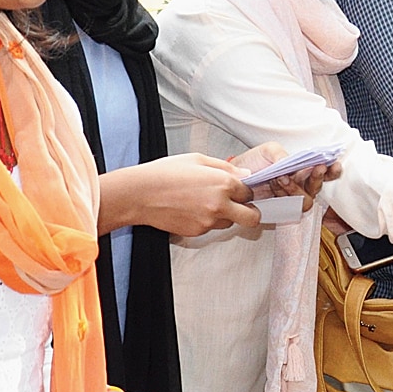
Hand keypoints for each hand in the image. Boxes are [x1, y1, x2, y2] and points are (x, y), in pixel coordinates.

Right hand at [101, 153, 258, 236]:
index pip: (250, 192)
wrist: (140, 194)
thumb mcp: (198, 159)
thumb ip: (226, 168)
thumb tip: (245, 175)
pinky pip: (211, 228)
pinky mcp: (197, 232)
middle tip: (242, 207)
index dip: (245, 190)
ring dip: (225, 215)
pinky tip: (192, 209)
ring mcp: (209, 221)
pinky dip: (207, 221)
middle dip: (251, 212)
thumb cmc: (164, 173)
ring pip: (230, 223)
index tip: (240, 190)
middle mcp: (220, 204)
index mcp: (223, 183)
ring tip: (205, 203)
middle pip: (252, 217)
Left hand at [229, 143, 342, 209]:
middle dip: (317, 178)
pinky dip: (285, 195)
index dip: (333, 171)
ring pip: (306, 200)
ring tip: (281, 177)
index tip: (332, 166)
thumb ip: (282, 155)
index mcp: (304, 169)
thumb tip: (291, 165)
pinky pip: (291, 208)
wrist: (236, 176)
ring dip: (296, 188)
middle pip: (318, 187)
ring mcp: (292, 197)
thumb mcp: (269, 150)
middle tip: (313, 169)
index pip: (326, 172)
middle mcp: (302, 184)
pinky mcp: (282, 208)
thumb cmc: (255, 161)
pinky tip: (276, 183)